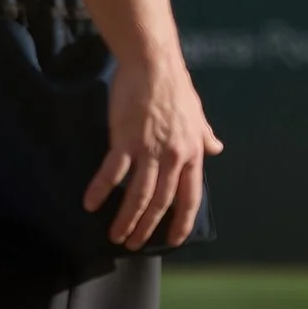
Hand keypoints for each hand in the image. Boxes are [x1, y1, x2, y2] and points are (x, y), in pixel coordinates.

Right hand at [87, 49, 222, 250]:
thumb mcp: (197, 114)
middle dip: (147, 227)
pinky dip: (101, 190)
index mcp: (192, 153)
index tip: (171, 241)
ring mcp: (149, 150)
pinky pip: (113, 172)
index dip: (181, 222)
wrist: (153, 65)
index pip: (190, 197)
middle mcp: (173, 156)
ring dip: (127, 218)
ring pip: (139, 194)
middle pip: (161, 202)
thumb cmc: (174, 87)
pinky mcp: (125, 140)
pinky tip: (90, 204)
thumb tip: (217, 148)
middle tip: (132, 243)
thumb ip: (205, 135)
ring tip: (115, 235)